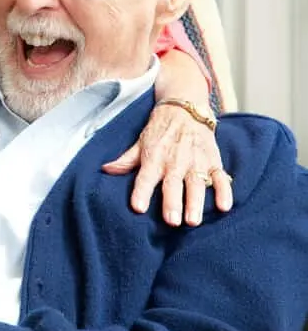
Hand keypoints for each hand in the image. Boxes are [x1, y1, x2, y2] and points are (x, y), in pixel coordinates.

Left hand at [102, 101, 232, 225]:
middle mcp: (175, 161)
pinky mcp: (213, 161)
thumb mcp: (140, 143)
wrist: (184, 108)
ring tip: (193, 221)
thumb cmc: (159, 131)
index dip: (141, 192)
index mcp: (154, 158)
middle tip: (172, 222)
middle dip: (172, 203)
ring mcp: (196, 162)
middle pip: (173, 185)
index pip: (145, 177)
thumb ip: (126, 160)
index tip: (138, 208)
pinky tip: (224, 206)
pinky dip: (224, 191)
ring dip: (196, 202)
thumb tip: (106, 169)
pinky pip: (220, 178)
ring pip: (196, 184)